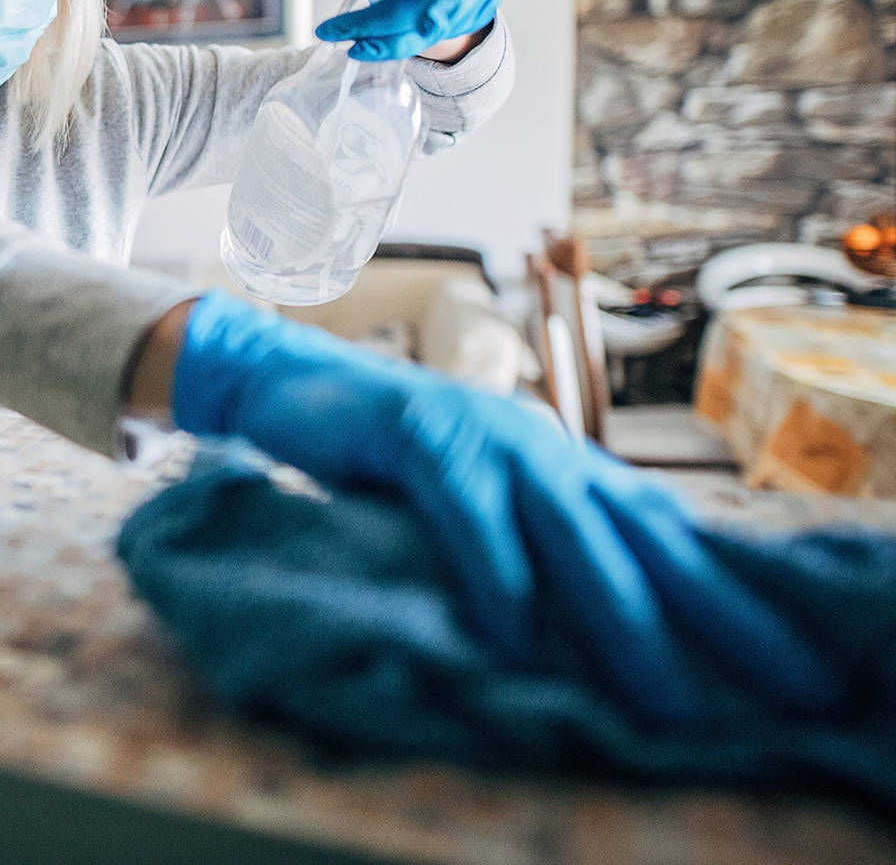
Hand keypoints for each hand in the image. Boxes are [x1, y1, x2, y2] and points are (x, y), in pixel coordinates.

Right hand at [168, 292, 834, 724]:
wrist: (286, 379)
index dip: (733, 594)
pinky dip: (498, 579)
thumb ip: (527, 545)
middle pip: (645, 534)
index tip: (793, 664)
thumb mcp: (470, 500)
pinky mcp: (420, 434)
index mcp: (560, 461)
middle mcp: (541, 444)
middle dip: (719, 616)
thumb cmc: (379, 455)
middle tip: (784, 687)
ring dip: (621, 618)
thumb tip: (587, 634)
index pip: (664, 529)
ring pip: (572, 532)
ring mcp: (484, 433)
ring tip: (663, 699)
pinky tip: (516, 638)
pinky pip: (470, 515)